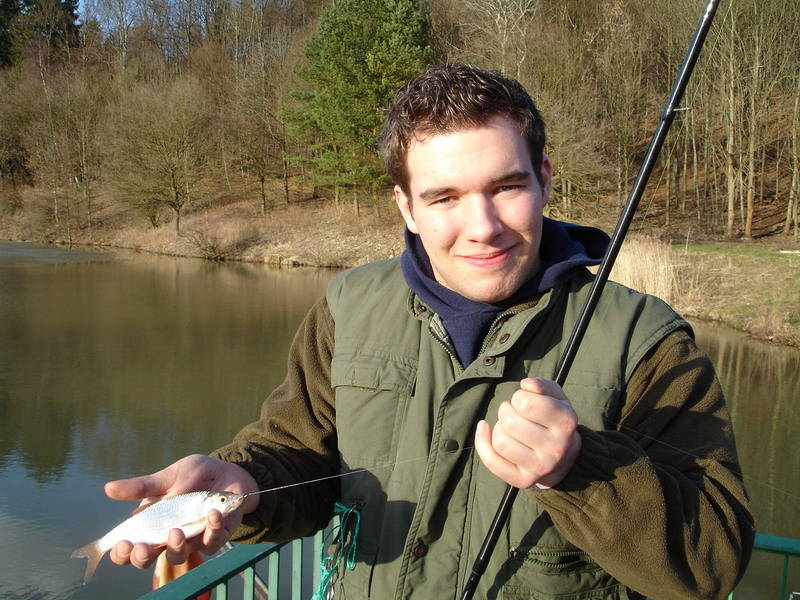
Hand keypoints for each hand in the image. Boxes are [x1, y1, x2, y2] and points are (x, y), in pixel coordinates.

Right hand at [105, 454, 259, 569]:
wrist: (227, 471)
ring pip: (180, 556)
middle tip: (144, 548)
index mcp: (152, 525)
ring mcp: (192, 539)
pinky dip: (212, 527)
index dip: (122, 552)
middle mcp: (168, 537)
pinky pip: (212, 540)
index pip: (130, 548)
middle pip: (149, 560)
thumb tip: (107, 488)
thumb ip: (141, 487)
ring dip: (176, 547)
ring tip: (176, 532)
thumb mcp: (167, 478)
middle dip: (143, 557)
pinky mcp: (216, 536)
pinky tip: (212, 512)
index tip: (122, 544)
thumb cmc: (194, 476)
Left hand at [474, 378, 580, 489]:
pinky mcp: (524, 480)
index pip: (525, 403)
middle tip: (513, 412)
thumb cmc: (553, 420)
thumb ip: (542, 386)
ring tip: (508, 426)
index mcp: (566, 422)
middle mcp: (555, 448)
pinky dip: (482, 442)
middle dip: (506, 411)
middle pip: (510, 422)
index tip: (523, 401)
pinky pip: (493, 461)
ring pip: (500, 441)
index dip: (518, 397)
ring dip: (498, 427)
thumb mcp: (556, 398)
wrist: (563, 459)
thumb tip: (526, 384)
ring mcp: (540, 467)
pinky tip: (484, 429)